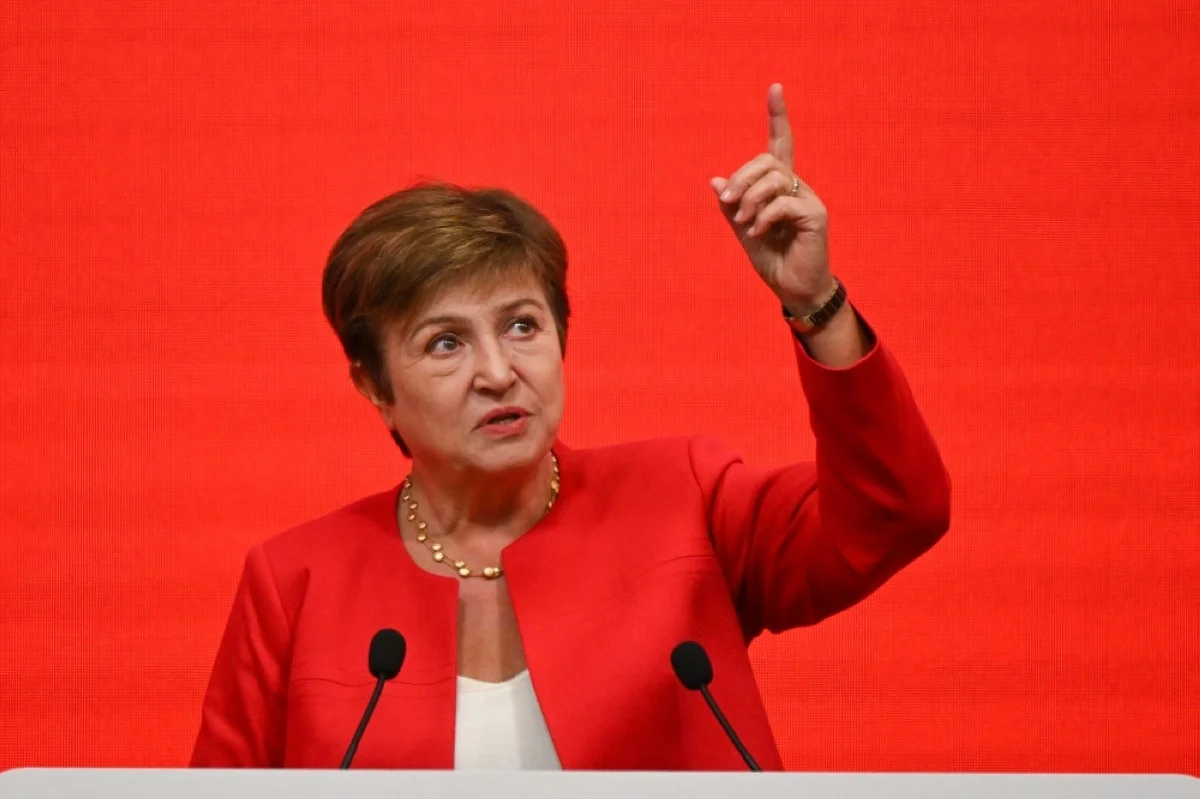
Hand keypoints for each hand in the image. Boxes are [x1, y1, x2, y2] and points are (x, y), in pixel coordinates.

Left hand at [711, 84, 832, 310]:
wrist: (793, 288)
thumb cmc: (772, 259)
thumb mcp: (743, 231)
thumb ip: (731, 206)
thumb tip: (714, 181)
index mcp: (780, 187)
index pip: (780, 144)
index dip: (778, 116)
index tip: (775, 88)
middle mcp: (797, 186)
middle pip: (766, 161)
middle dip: (741, 179)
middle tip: (729, 205)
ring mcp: (808, 199)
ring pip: (773, 179)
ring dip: (750, 200)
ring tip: (745, 223)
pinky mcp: (815, 215)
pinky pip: (783, 202)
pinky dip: (763, 217)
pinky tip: (758, 233)